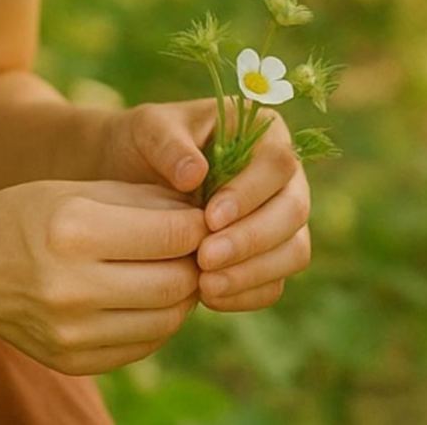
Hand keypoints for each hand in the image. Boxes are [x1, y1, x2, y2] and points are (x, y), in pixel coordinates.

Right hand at [0, 178, 206, 374]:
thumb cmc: (31, 215)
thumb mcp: (83, 188)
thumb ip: (146, 202)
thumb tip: (204, 218)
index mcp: (75, 231)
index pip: (171, 235)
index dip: (198, 225)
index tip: (202, 217)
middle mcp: (72, 288)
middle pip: (175, 283)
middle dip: (197, 262)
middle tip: (196, 246)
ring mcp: (71, 333)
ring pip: (165, 321)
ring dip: (183, 295)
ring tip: (175, 270)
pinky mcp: (72, 361)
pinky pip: (141, 346)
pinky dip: (157, 321)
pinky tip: (148, 297)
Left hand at [109, 100, 311, 312]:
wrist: (132, 176)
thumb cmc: (146, 143)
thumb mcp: (149, 130)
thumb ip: (170, 146)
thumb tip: (195, 174)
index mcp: (265, 132)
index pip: (278, 163)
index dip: (250, 194)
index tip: (210, 218)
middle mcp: (283, 176)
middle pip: (294, 209)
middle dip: (252, 239)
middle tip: (205, 259)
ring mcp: (280, 217)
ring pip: (294, 250)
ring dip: (253, 272)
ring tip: (205, 286)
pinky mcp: (268, 255)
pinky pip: (275, 282)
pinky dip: (248, 293)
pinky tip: (209, 296)